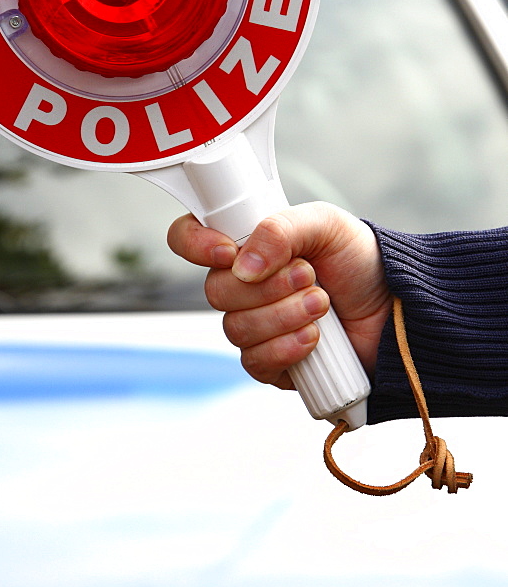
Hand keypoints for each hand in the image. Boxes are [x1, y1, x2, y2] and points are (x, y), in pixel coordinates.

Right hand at [167, 202, 391, 390]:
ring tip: (323, 303)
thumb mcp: (325, 224)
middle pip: (215, 291)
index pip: (188, 239)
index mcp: (245, 243)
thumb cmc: (359, 259)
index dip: (196, 245)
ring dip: (283, 315)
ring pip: (235, 329)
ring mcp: (254, 325)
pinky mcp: (272, 363)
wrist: (397, 308)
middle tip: (309, 274)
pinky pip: (255, 362)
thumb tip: (242, 265)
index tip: (228, 251)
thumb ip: (281, 229)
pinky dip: (286, 348)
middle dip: (266, 287)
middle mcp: (242, 285)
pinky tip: (314, 338)